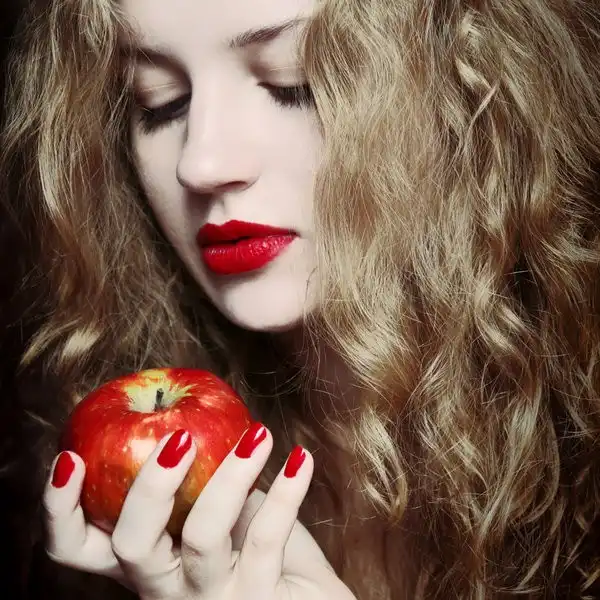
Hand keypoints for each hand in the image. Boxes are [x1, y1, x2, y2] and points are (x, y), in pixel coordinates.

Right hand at [43, 424, 354, 599]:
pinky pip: (267, 538)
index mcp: (144, 560)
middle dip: (148, 487)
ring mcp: (212, 597)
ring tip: (259, 435)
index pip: (76, 549)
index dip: (60, 508)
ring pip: (203, 536)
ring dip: (231, 475)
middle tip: (178, 438)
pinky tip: (301, 458)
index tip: (68, 457)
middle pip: (132, 545)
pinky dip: (286, 492)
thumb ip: (192, 475)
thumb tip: (176, 405)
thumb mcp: (211, 507)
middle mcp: (166, 586)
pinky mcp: (261, 598)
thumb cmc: (250, 544)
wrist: (304, 599)